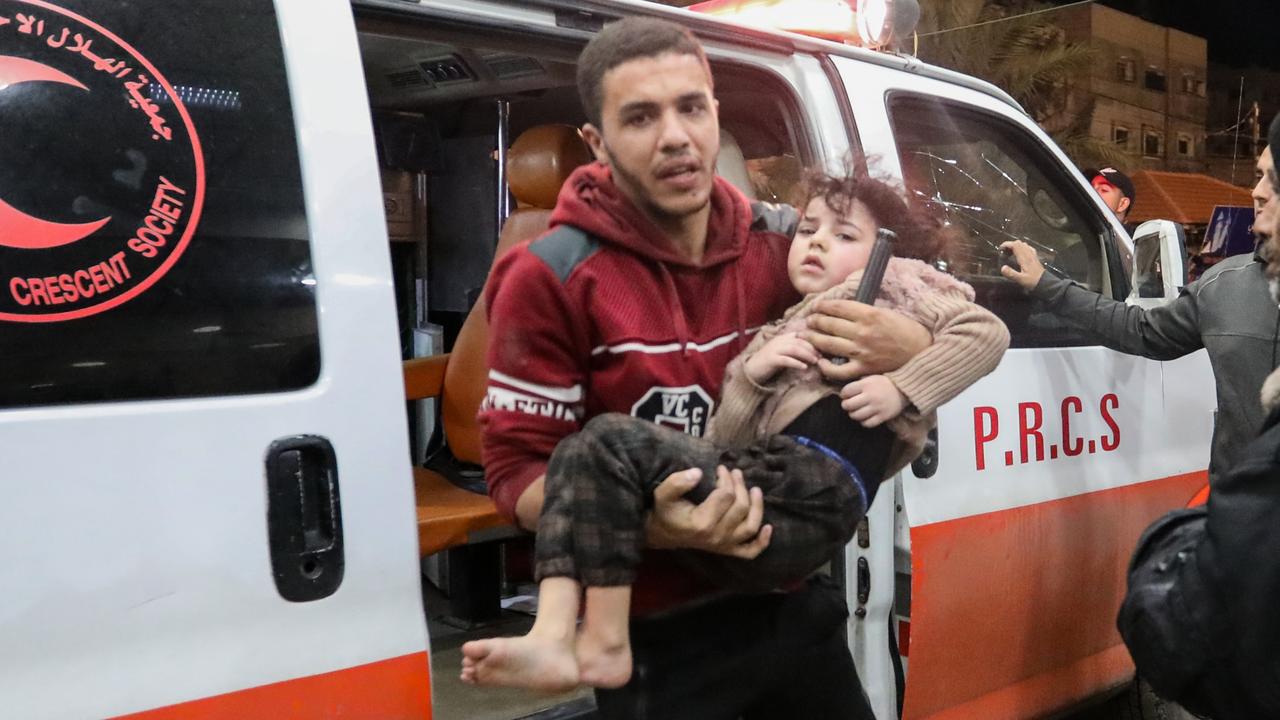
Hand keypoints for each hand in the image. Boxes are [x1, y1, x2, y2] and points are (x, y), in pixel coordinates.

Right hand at [646, 466, 772, 558]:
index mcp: (702, 522)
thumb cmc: (665, 512)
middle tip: (735, 472)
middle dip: (740, 486)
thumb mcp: (663, 494)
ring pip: (750, 526)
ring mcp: (724, 545)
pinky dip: (762, 542)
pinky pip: (750, 551)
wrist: (662, 534)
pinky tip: (769, 528)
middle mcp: (716, 536)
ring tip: (755, 489)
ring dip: (757, 507)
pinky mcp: (728, 550)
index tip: (720, 468)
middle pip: (740, 507)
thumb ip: (677, 482)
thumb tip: (699, 472)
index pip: (726, 495)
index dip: (726, 478)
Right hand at [744, 332, 818, 384]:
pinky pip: (786, 360)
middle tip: (821, 357)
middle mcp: (779, 341)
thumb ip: (795, 351)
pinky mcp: (771, 360)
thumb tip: (813, 354)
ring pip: (794, 349)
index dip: (812, 341)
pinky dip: (796, 363)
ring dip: (807, 354)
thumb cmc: (769, 363)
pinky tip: (804, 367)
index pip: (801, 335)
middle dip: (812, 348)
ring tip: (815, 361)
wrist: (751, 371)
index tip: (822, 349)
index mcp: (782, 338)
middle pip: (799, 341)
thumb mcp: (783, 353)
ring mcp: (774, 350)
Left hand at [804, 300, 929, 381]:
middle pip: (829, 324)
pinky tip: (820, 362)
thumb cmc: (906, 330)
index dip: (822, 306)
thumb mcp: (886, 313)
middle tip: (808, 320)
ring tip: (805, 335)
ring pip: (828, 344)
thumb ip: (864, 312)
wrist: (921, 352)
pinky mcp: (863, 368)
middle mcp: (862, 332)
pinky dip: (825, 367)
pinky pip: (838, 370)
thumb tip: (843, 309)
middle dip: (814, 321)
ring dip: (813, 338)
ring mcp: (861, 352)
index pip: (837, 307)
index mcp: (869, 314)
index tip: (816, 306)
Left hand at [841, 375, 908, 427]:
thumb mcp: (871, 378)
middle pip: (848, 405)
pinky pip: (867, 424)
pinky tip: (865, 417)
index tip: (847, 395)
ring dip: (854, 414)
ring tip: (857, 411)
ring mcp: (877, 407)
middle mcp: (870, 396)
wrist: (904, 389)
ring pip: (856, 416)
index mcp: (866, 384)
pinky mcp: (883, 416)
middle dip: (846, 405)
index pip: (846, 392)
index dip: (844, 394)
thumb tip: (844, 393)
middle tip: (850, 404)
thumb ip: (858, 383)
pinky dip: (864, 422)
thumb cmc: (884, 383)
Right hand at [999, 240, 1045, 289]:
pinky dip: (1022, 248)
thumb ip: (1011, 274)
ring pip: (1023, 245)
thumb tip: (1002, 268)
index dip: (1006, 244)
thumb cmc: (1032, 281)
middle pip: (1019, 243)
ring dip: (1015, 246)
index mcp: (1024, 258)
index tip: (1000, 249)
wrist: (1045, 283)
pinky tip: (1020, 254)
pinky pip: (1028, 248)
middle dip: (1010, 245)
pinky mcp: (1035, 257)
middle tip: (1004, 253)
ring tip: (1010, 253)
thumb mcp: (1021, 279)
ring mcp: (1032, 255)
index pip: (1015, 245)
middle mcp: (1028, 254)